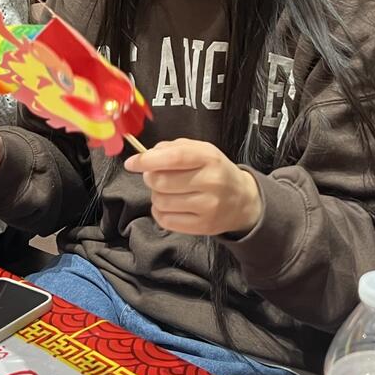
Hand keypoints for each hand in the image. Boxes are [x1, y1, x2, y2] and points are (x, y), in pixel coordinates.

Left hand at [123, 139, 261, 236]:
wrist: (242, 201)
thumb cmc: (215, 171)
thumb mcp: (201, 151)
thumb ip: (174, 148)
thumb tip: (146, 155)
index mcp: (209, 158)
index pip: (174, 158)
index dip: (147, 160)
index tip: (131, 163)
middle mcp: (210, 182)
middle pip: (161, 182)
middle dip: (150, 178)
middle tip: (156, 176)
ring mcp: (208, 207)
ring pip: (161, 202)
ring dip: (156, 196)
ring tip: (168, 192)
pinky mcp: (203, 226)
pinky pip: (166, 221)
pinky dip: (160, 212)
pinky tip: (169, 206)